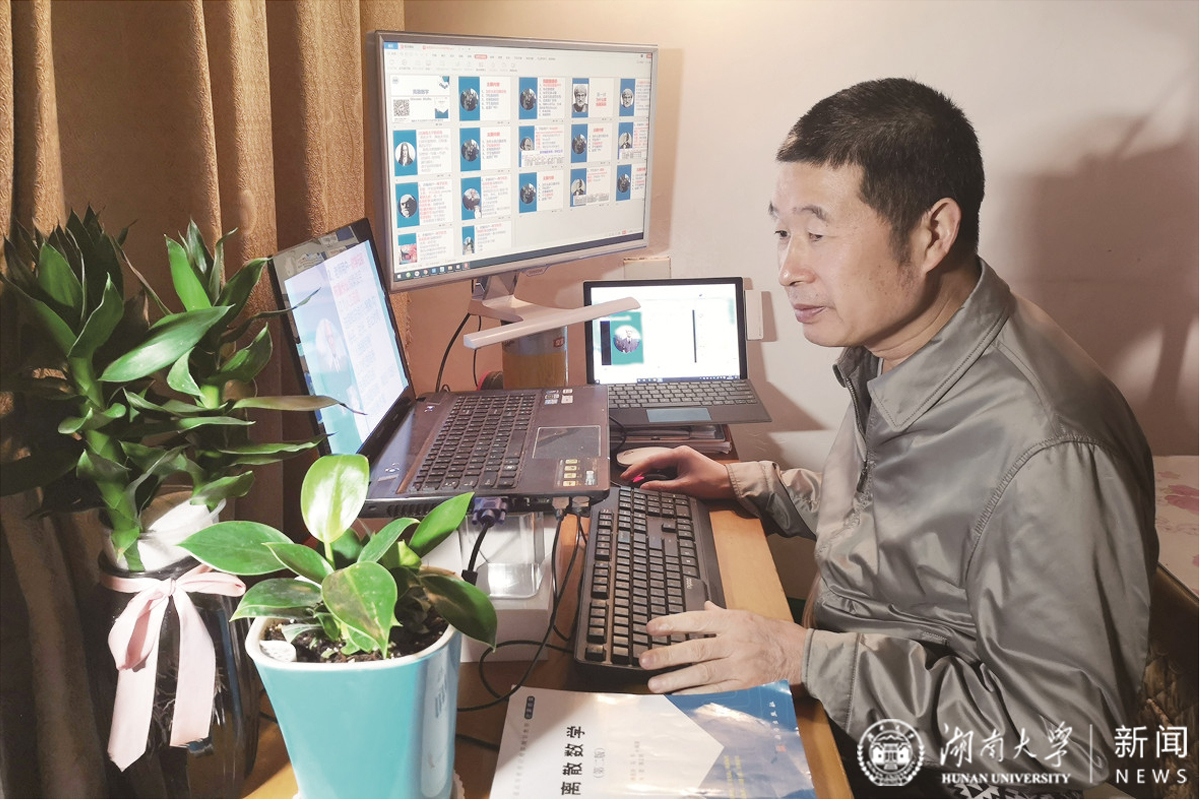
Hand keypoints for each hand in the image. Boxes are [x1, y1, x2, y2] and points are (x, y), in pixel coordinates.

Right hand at [620, 446, 735, 498]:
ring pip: (659, 466)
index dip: (637, 468)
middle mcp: (679, 453)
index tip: (625, 475)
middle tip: (628, 480)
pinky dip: (658, 476)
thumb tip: (644, 488)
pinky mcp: (684, 465)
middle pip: (653, 461)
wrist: (728, 484)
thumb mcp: (683, 487)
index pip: (652, 460)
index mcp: (678, 454)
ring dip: (649, 474)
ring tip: (636, 482)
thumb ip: (661, 487)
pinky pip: (667, 469)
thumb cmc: (711, 482)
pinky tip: (651, 482)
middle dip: (640, 471)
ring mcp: (682, 459)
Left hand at [639, 601, 807, 693]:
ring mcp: (739, 667)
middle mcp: (734, 643)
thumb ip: (720, 615)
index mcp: (732, 622)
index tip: (651, 627)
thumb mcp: (745, 616)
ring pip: (703, 674)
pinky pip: (716, 692)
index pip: (696, 620)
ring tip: (655, 684)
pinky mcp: (744, 686)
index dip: (672, 624)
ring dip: (676, 680)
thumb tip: (701, 608)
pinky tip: (678, 697)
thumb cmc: (770, 633)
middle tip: (645, 660)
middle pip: (696, 649)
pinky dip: (695, 695)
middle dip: (668, 655)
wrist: (799, 654)